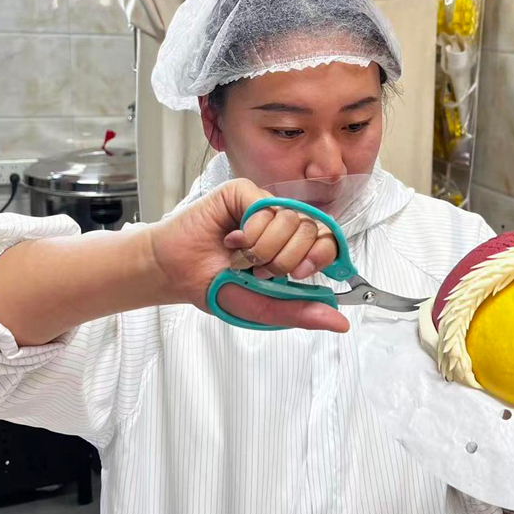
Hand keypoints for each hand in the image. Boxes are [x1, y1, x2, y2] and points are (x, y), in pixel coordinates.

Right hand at [147, 179, 347, 331]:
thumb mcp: (261, 307)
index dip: (320, 256)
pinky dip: (249, 233)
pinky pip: (265, 207)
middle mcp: (282, 223)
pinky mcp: (243, 191)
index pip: (328, 241)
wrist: (173, 272)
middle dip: (284, 260)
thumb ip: (300, 311)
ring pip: (290, 219)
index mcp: (292, 247)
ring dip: (262, 249)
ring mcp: (264, 205)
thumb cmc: (213, 285)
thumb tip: (340, 322)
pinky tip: (231, 239)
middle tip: (258, 269)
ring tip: (240, 255)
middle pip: (312, 231)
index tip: (299, 274)